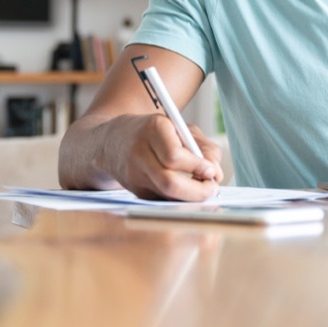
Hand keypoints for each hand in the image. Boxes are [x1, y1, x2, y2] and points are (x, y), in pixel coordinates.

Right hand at [105, 113, 224, 200]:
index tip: (211, 171)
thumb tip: (216, 173)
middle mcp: (139, 153)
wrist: (111, 140)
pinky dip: (179, 197)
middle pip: (169, 183)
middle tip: (212, 188)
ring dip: (190, 197)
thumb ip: (203, 147)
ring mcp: (133, 175)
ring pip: (166, 195)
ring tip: (202, 188)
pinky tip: (185, 189)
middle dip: (197, 191)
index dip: (197, 167)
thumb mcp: (180, 127)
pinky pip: (163, 199)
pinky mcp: (134, 191)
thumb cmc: (154, 131)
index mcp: (153, 129)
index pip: (175, 156)